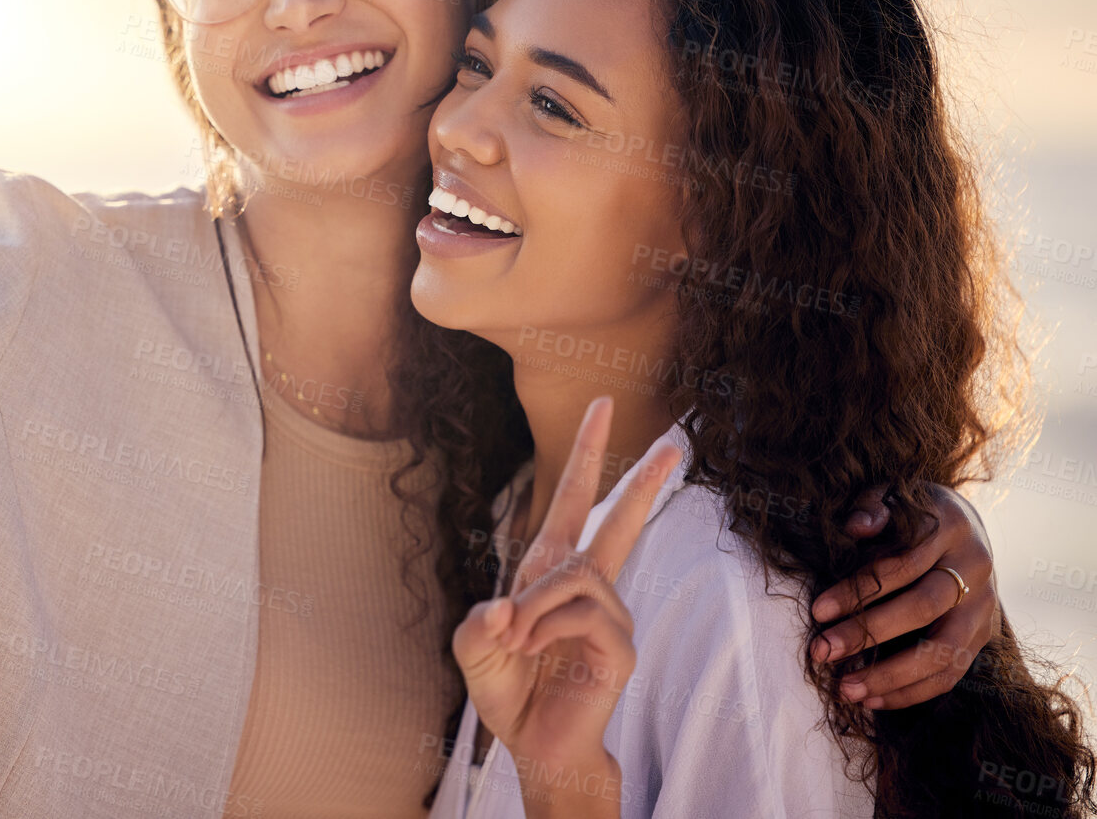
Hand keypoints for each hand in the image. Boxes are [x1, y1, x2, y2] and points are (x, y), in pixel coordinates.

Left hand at [453, 397, 681, 816]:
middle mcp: (587, 583)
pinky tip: (536, 649)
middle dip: (644, 478)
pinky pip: (584, 614)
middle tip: (675, 438)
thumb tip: (507, 609)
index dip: (588, 454)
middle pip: (620, 520)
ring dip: (534, 606)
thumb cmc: (507, 689)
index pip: (572, 500)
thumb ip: (477, 623)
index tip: (603, 405)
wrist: (532, 744)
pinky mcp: (620, 646)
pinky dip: (547, 627)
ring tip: (517, 642)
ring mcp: (610, 614)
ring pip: (575, 575)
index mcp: (551, 570)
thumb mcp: (472, 648)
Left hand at [809, 483, 997, 708]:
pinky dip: (913, 691)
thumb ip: (871, 505)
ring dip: (893, 676)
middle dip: (869, 634)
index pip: (902, 564)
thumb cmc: (908, 510)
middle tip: (822, 651)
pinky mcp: (983, 634)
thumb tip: (856, 527)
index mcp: (950, 527)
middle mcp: (976, 567)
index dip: (860, 588)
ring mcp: (985, 605)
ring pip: (944, 651)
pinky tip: (874, 700)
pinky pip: (952, 673)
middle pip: (923, 609)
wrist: (962, 524)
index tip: (817, 610)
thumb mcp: (890, 494)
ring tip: (847, 690)